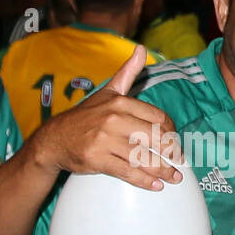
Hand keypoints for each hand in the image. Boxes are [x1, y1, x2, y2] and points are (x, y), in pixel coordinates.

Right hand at [28, 44, 181, 190]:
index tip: (176, 142)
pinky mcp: (98, 159)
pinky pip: (128, 172)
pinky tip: (156, 185)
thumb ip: (127, 72)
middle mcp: (114, 119)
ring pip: (144, 157)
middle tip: (180, 162)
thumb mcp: (108, 92)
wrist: (54, 139)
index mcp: (120, 102)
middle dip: (172, 152)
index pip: (158, 118)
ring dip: (163, 170)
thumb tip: (141, 48)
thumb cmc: (86, 117)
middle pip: (155, 138)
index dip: (172, 132)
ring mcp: (105, 140)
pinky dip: (145, 181)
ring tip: (173, 177)